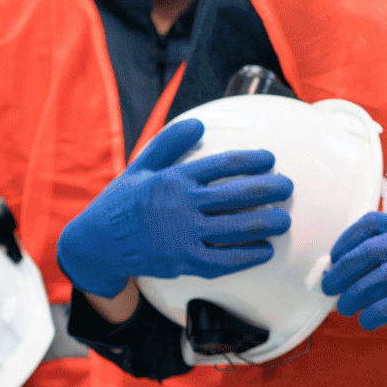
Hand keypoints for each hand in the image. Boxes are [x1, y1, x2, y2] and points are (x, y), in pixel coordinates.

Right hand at [56, 116, 292, 298]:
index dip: (251, 160)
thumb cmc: (122, 202)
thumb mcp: (141, 165)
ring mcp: (184, 235)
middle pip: (238, 195)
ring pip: (236, 228)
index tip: (270, 159)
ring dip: (266, 224)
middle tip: (287, 187)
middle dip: (269, 190)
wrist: (99, 243)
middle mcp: (182, 206)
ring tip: (283, 221)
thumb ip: (170, 143)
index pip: (222, 165)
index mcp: (174, 179)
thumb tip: (197, 124)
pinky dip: (247, 256)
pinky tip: (264, 251)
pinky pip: (223, 260)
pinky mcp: (183, 262)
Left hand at [320, 211, 386, 327]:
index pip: (371, 223)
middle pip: (366, 252)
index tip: (335, 255)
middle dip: (341, 271)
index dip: (347, 239)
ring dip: (354, 295)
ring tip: (346, 307)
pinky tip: (369, 320)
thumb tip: (356, 270)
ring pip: (376, 278)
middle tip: (329, 286)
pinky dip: (375, 313)